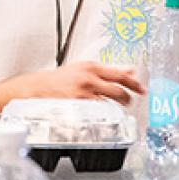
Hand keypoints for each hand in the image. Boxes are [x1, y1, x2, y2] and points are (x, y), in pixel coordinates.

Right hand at [11, 61, 144, 104]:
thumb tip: (128, 70)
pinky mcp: (78, 104)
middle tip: (130, 101)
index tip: (141, 88)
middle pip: (118, 88)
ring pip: (109, 101)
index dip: (134, 83)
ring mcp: (84, 92)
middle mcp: (89, 77)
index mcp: (91, 66)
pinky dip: (103, 112)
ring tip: (118, 108)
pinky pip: (98, 110)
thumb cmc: (58, 80)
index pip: (119, 74)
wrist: (37, 88)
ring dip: (117, 106)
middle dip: (128, 97)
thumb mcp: (83, 69)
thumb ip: (106, 70)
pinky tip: (103, 113)